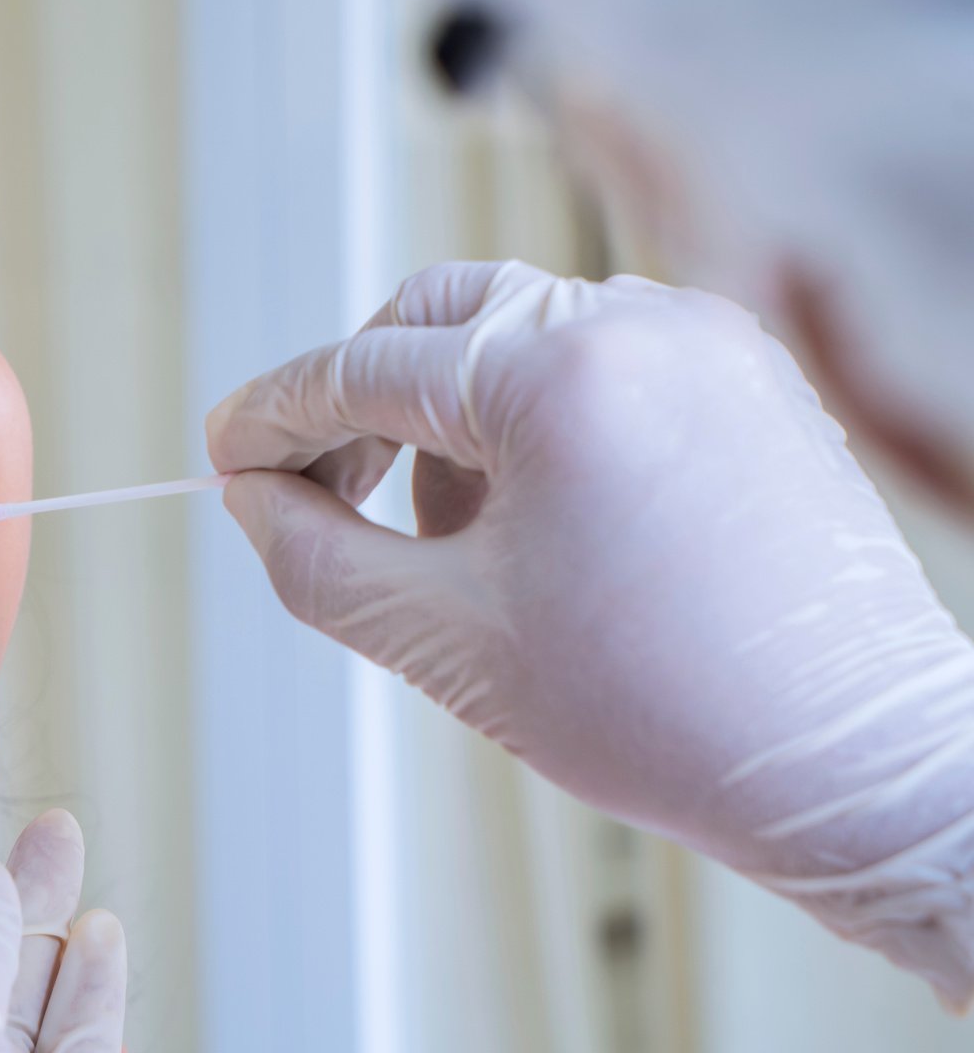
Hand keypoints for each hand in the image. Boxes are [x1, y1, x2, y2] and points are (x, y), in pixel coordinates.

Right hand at [208, 259, 973, 1007]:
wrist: (855, 765)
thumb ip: (315, 560)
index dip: (274, 415)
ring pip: (514, 334)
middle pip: (435, 316)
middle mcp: (638, 324)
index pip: (364, 368)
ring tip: (454, 544)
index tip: (225, 453)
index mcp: (560, 377)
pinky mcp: (744, 373)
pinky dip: (534, 419)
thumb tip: (254, 502)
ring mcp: (703, 339)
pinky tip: (534, 522)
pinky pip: (596, 359)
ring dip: (449, 418)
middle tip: (321, 493)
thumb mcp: (447, 643)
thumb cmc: (674, 715)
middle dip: (360, 400)